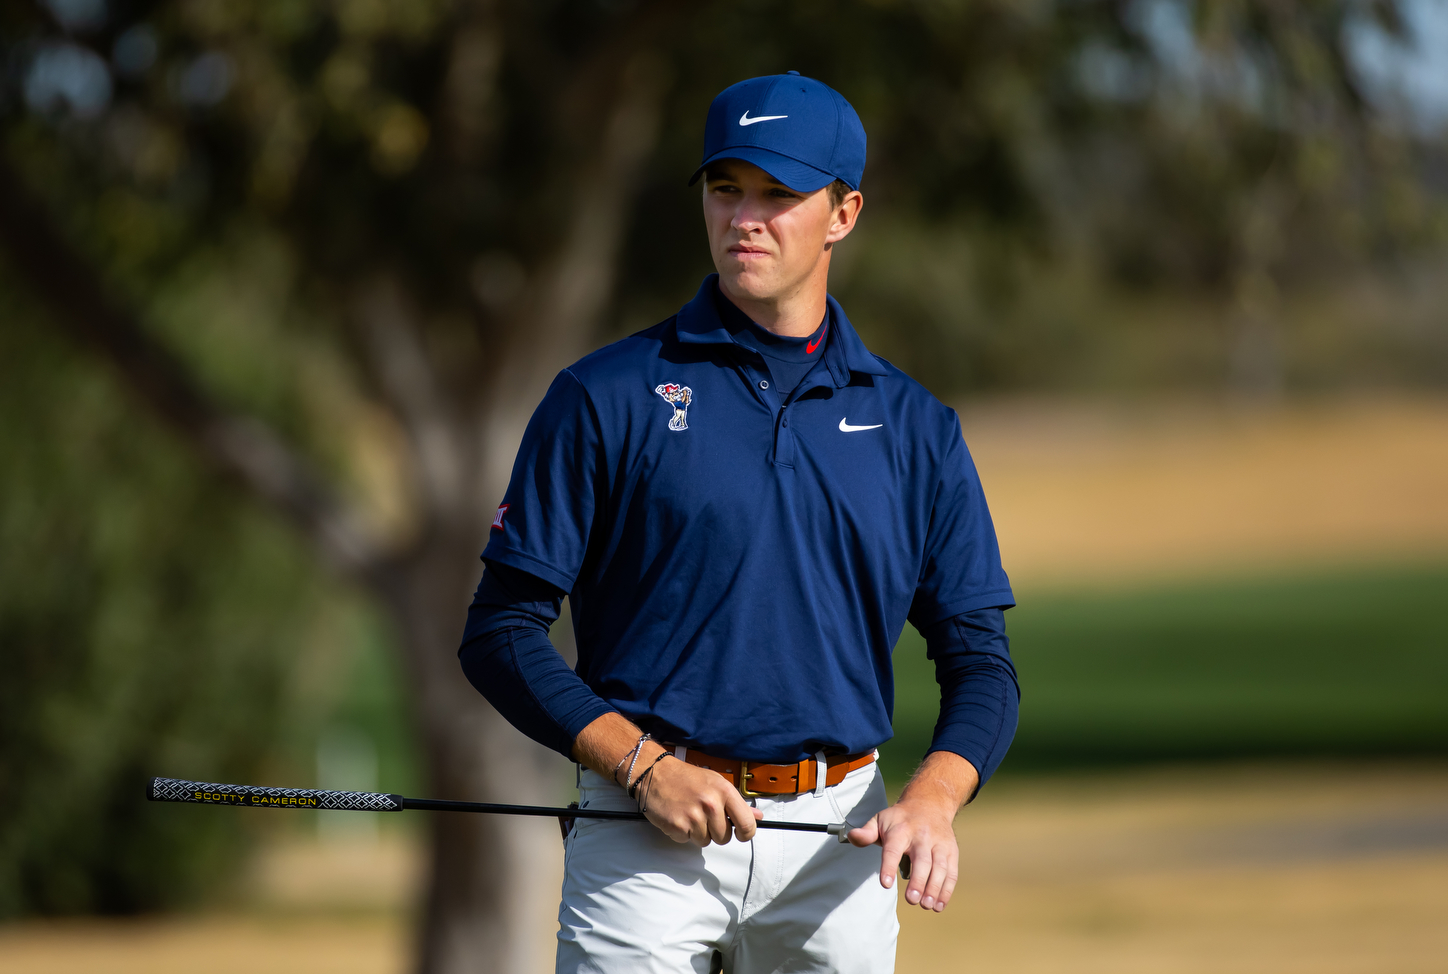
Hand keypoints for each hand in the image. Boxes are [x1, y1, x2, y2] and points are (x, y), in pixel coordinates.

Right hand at [571, 713, 759, 845]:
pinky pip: (687, 841)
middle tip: (703, 816)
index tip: (741, 834)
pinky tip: (678, 817)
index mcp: (724, 791)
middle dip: (715, 832)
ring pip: (706, 841)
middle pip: (725, 837)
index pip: (747, 824)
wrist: (654, 773)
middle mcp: (711, 804)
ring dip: (698, 832)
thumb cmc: (686, 778)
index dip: (745, 834)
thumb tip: (757, 817)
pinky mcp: (677, 826)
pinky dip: (682, 833)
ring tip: (689, 814)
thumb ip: (737, 803)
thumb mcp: (715, 783)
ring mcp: (694, 816)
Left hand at [847, 751, 977, 912]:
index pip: (893, 849)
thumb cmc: (900, 818)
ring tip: (926, 905)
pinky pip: (951, 871)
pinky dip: (947, 889)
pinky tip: (939, 904)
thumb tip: (852, 837)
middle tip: (912, 900)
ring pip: (940, 866)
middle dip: (918, 881)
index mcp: (901, 829)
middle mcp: (922, 836)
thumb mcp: (880, 819)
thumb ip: (866, 832)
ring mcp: (939, 843)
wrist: (929, 803)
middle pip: (921, 859)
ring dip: (934, 888)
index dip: (889, 866)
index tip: (885, 884)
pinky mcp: (951, 850)